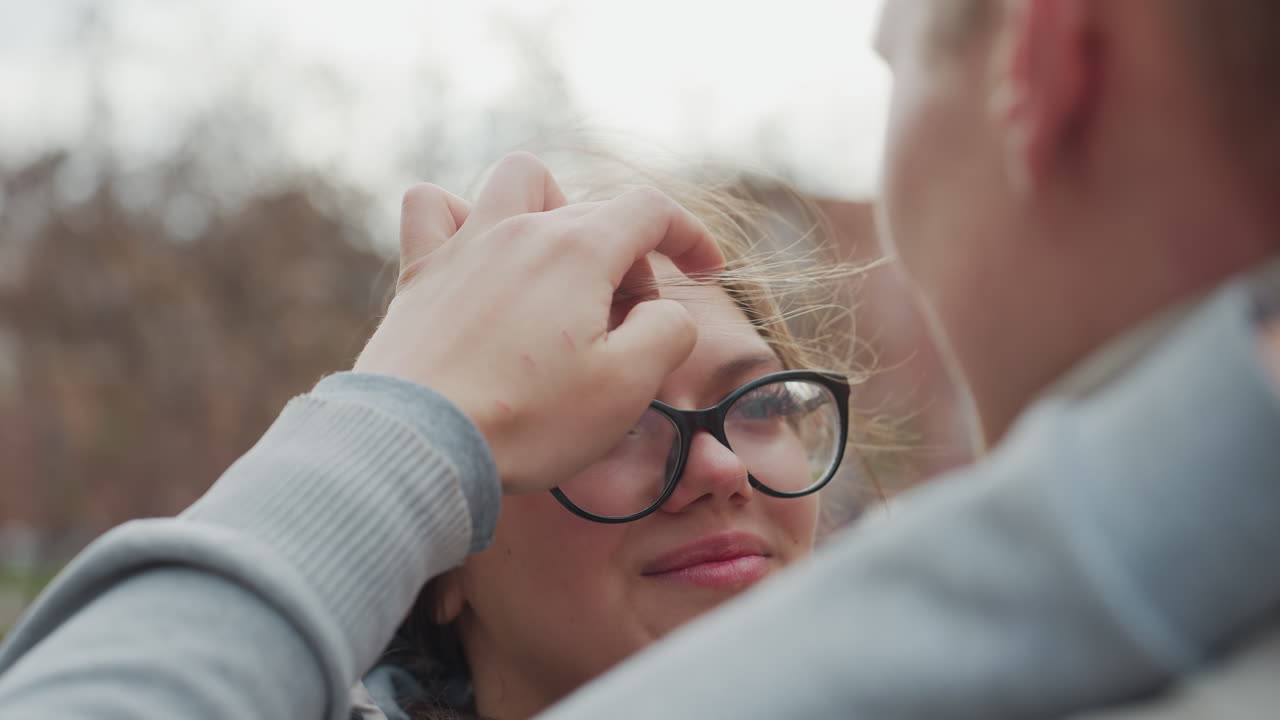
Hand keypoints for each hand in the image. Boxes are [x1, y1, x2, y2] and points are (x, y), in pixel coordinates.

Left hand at [355, 153, 724, 493]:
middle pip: (595, 214)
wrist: (420, 443)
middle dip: (628, 262)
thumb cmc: (528, 420)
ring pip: (518, 180)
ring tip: (558, 267)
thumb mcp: (627, 387)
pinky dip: (460, 216)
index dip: (690, 235)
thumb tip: (664, 313)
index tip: (706, 272)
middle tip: (626, 329)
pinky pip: (433, 206)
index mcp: (578, 251)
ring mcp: (465, 244)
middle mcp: (521, 229)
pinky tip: (476, 255)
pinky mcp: (419, 273)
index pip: (651, 210)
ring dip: (552, 208)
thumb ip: (668, 333)